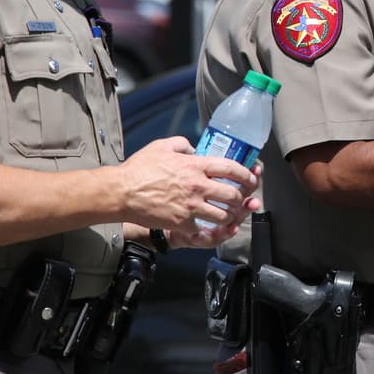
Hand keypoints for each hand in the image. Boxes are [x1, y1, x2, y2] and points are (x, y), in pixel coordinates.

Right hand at [118, 136, 259, 233]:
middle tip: (242, 200)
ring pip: (222, 215)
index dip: (246, 174)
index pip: (231, 168)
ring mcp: (191, 206)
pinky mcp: (182, 223)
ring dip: (229, 216)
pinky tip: (208, 227)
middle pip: (232, 194)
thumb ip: (183, 144)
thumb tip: (194, 149)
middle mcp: (197, 186)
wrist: (121, 192)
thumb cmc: (139, 168)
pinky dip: (208, 229)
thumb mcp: (162, 146)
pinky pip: (203, 229)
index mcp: (195, 165)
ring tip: (229, 215)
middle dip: (242, 198)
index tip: (251, 178)